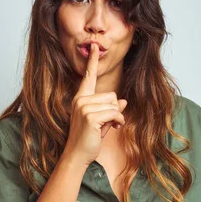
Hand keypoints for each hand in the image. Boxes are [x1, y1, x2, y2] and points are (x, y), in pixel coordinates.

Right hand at [63, 43, 127, 165]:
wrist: (77, 155)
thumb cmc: (88, 139)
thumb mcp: (101, 121)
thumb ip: (111, 109)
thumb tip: (123, 101)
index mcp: (80, 98)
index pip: (89, 77)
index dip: (93, 61)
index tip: (95, 47)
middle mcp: (80, 100)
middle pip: (112, 95)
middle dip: (114, 110)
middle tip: (104, 124)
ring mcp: (84, 107)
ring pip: (114, 104)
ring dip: (116, 118)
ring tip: (105, 128)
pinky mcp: (90, 116)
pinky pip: (115, 113)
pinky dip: (118, 122)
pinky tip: (110, 129)